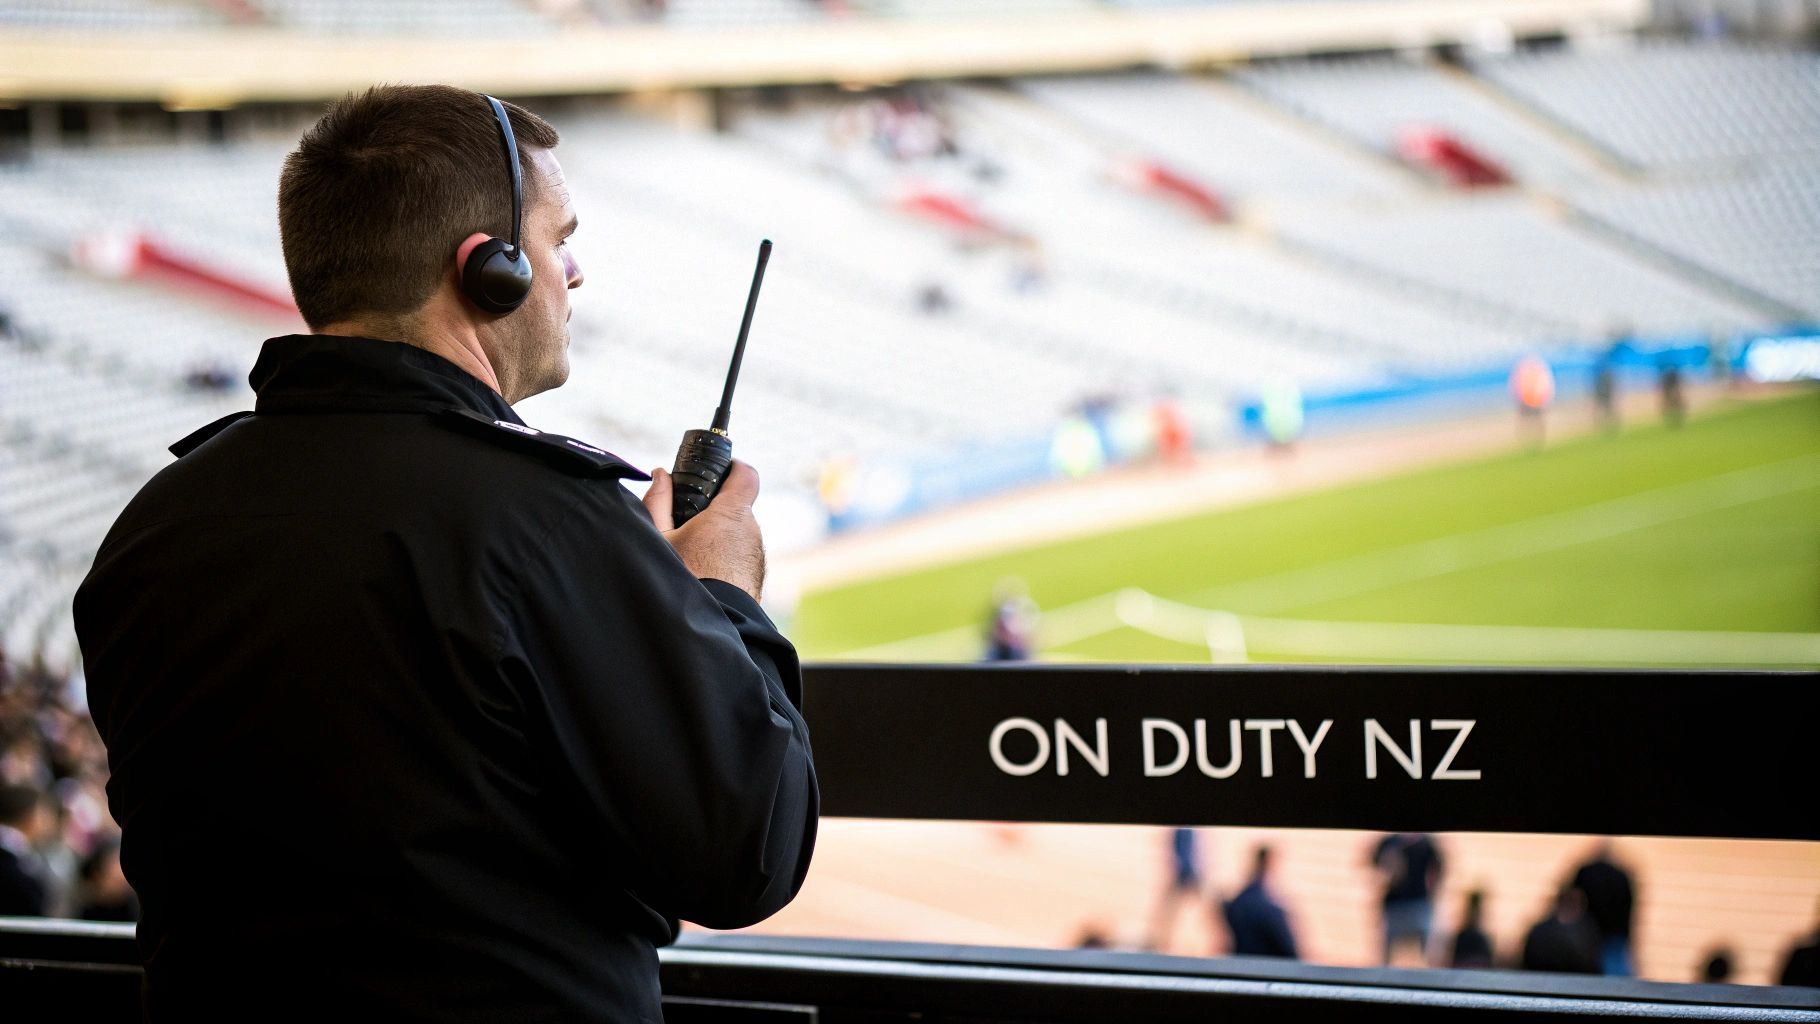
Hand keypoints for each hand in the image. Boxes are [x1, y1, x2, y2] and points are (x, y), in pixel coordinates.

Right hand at [642, 460, 765, 600]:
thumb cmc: (683, 581)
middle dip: (713, 510)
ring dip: (717, 537)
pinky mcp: (755, 577)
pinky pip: (739, 556)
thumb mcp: (659, 538)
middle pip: (736, 507)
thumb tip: (660, 477)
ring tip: (690, 555)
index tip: (716, 470)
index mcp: (730, 514)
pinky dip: (723, 558)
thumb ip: (659, 502)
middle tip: (686, 521)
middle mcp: (750, 531)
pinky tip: (701, 573)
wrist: (712, 624)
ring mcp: (756, 556)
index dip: (733, 466)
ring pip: (737, 534)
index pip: (746, 474)